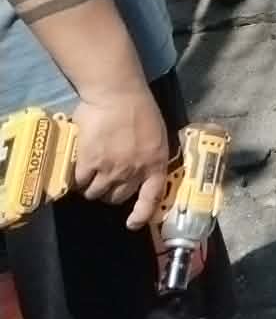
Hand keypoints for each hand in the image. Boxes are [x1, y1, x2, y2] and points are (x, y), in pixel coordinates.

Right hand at [70, 87, 170, 229]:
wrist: (117, 95)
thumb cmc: (139, 109)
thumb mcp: (156, 134)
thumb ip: (149, 154)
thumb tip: (142, 167)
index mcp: (155, 162)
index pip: (152, 196)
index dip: (142, 213)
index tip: (132, 224)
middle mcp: (134, 170)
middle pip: (118, 197)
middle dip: (110, 193)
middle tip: (104, 182)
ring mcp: (111, 168)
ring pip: (96, 193)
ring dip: (91, 188)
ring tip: (88, 176)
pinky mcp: (89, 162)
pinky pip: (80, 182)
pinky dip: (77, 179)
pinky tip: (77, 169)